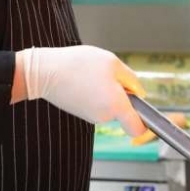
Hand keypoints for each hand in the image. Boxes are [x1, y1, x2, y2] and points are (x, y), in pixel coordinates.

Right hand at [15, 45, 146, 135]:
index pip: (137, 128)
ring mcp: (91, 116)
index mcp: (116, 105)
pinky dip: (95, 93)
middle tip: (109, 75)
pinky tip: (83, 80)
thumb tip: (139, 92)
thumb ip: (131, 79)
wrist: (44, 72)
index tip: (145, 112)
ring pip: (110, 105)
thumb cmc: (78, 65)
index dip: (145, 123)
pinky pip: (97, 103)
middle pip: (123, 111)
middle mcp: (104, 116)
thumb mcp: (112, 62)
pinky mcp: (81, 112)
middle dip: (122, 94)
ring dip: (107, 91)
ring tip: (92, 75)